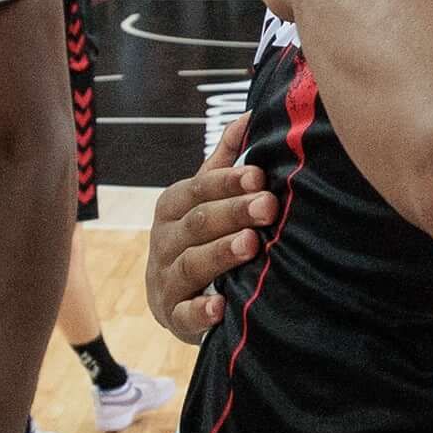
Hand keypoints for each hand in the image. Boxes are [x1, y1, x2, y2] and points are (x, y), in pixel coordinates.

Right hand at [148, 113, 272, 342]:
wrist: (176, 298)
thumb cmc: (199, 238)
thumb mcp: (206, 199)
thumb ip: (223, 164)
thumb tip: (249, 115)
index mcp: (173, 207)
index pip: (197, 189)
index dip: (227, 182)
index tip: (259, 176)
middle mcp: (164, 240)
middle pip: (196, 223)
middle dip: (233, 212)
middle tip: (268, 206)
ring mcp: (165, 280)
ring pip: (190, 264)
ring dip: (220, 254)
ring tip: (251, 245)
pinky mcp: (173, 317)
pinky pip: (184, 315)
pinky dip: (200, 311)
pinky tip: (221, 306)